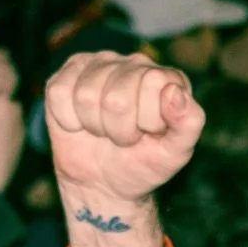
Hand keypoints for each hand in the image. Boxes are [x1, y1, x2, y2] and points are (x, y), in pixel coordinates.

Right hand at [46, 52, 204, 201]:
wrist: (104, 183)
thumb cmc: (144, 164)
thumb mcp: (175, 153)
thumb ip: (188, 123)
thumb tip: (176, 93)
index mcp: (166, 77)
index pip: (152, 83)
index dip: (146, 120)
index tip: (148, 133)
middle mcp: (134, 63)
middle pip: (116, 97)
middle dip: (118, 130)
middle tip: (123, 138)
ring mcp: (99, 64)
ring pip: (85, 95)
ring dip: (93, 126)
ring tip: (103, 131)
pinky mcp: (68, 73)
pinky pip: (59, 92)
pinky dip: (68, 119)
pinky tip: (80, 124)